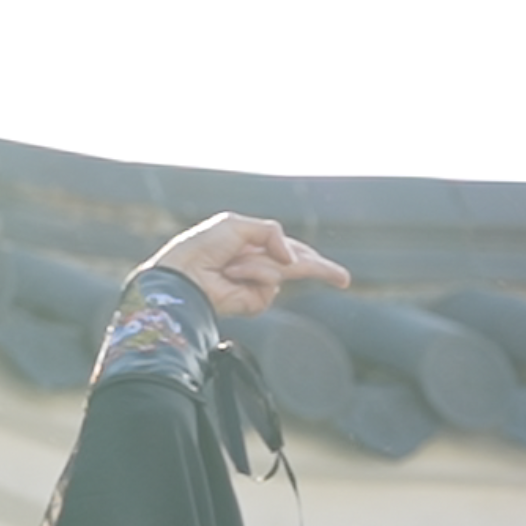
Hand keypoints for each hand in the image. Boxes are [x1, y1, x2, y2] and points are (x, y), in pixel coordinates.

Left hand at [143, 212, 350, 318]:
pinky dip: (253, 276)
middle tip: (343, 279)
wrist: (183, 273)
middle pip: (297, 267)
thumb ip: (271, 232)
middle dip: (321, 270)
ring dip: (259, 265)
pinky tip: (232, 277)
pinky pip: (269, 286)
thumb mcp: (237, 224)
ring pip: (282, 272)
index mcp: (251, 244)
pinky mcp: (253, 301)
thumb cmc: (202, 246)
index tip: (322, 264)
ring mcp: (255, 284)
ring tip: (232, 266)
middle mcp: (256, 264)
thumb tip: (291, 259)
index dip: (306, 255)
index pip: (286, 249)